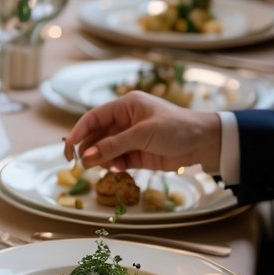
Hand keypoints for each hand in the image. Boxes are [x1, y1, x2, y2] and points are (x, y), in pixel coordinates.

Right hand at [65, 90, 222, 173]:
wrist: (204, 143)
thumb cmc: (176, 128)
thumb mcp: (143, 134)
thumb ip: (114, 146)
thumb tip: (87, 157)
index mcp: (126, 106)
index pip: (95, 117)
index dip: (80, 130)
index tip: (69, 146)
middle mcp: (125, 121)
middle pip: (97, 135)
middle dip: (88, 148)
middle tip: (79, 163)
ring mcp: (131, 139)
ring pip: (105, 149)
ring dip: (100, 158)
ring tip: (97, 167)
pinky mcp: (138, 155)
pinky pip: (117, 160)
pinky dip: (112, 165)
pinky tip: (114, 169)